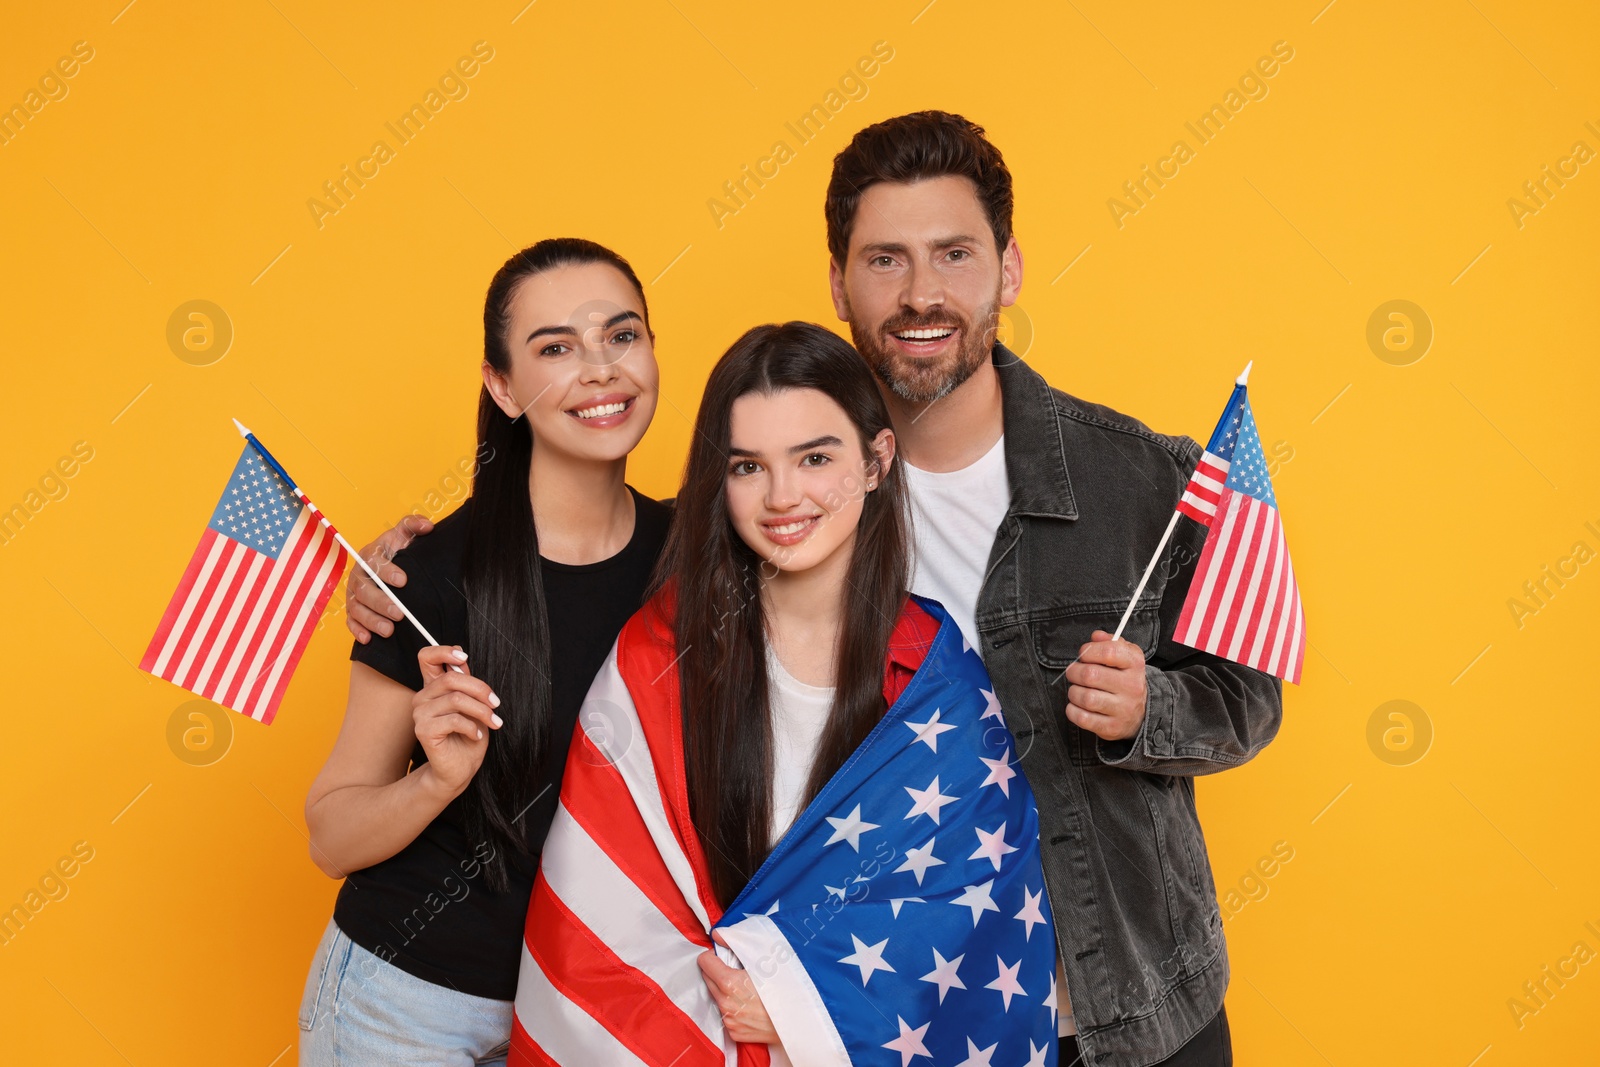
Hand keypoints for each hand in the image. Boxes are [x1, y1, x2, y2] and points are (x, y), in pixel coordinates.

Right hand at [347, 515, 434, 642]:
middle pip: (364, 590)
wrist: (393, 568)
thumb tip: (427, 526)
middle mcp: (359, 575)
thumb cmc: (399, 552)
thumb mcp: (406, 536)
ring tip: (389, 630)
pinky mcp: (353, 610)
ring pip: (357, 608)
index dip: (387, 571)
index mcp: (370, 556)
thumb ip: (414, 525)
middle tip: (400, 613)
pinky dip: (358, 630)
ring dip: (371, 620)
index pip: (374, 562)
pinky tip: (368, 639)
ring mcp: (354, 594)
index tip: (403, 580)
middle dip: (381, 602)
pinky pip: (351, 621)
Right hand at [413, 645, 499, 797]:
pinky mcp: (424, 731)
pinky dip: (472, 728)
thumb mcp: (474, 705)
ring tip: (493, 722)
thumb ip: (466, 683)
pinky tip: (476, 736)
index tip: (464, 658)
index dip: (444, 651)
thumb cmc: (468, 736)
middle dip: (480, 689)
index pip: (427, 657)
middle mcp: (423, 698)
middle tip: (496, 704)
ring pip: (456, 699)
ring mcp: (420, 714)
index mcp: (433, 687)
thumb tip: (462, 662)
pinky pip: (454, 720)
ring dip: (482, 711)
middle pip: (451, 679)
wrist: (460, 769)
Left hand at [698, 934, 779, 1045]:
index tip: (724, 955)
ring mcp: (729, 1020)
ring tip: (747, 989)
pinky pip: (726, 1014)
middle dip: (718, 972)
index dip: (714, 955)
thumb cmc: (785, 989)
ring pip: (717, 997)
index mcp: (729, 983)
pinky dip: (733, 1007)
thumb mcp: (765, 960)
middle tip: (738, 970)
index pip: (704, 962)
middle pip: (708, 979)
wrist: (798, 1021)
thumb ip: (736, 945)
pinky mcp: (734, 1033)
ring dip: (725, 991)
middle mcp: (725, 1004)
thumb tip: (717, 935)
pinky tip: (749, 1005)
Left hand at [1063, 630, 1147, 740]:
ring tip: (1077, 690)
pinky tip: (1077, 706)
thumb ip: (1110, 642)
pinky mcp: (1112, 728)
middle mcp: (1132, 687)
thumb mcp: (1125, 656)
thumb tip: (1096, 636)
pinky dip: (1073, 710)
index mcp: (1135, 665)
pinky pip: (1083, 718)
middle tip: (1073, 673)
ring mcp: (1123, 709)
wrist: (1142, 713)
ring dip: (1073, 692)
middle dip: (1074, 672)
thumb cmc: (1125, 680)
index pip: (1109, 651)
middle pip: (1091, 675)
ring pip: (1086, 698)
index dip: (1089, 651)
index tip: (1083, 654)